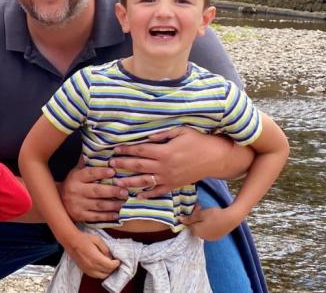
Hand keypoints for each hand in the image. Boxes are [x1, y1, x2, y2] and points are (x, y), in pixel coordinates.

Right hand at [61, 165, 127, 222]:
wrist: (58, 201)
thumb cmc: (73, 183)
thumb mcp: (77, 171)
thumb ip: (87, 162)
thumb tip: (97, 147)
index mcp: (75, 177)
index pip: (89, 173)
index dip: (101, 172)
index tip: (113, 171)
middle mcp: (75, 191)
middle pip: (96, 191)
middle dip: (112, 191)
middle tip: (125, 191)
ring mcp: (77, 205)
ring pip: (98, 205)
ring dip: (113, 204)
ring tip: (124, 202)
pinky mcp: (80, 216)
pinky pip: (96, 217)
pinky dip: (107, 216)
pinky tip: (117, 214)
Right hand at [61, 229, 119, 278]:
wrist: (71, 241)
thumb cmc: (84, 238)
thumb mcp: (98, 240)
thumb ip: (106, 249)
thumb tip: (110, 256)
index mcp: (96, 258)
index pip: (111, 266)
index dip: (116, 263)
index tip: (118, 260)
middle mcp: (92, 266)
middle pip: (108, 272)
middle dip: (113, 267)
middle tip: (115, 262)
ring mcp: (88, 269)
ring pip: (102, 276)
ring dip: (107, 271)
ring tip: (109, 265)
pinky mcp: (84, 270)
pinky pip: (95, 276)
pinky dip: (101, 273)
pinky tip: (101, 267)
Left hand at [109, 126, 229, 198]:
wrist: (215, 158)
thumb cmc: (198, 141)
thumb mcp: (181, 131)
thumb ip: (162, 134)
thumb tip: (147, 137)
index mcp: (164, 151)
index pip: (140, 150)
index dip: (127, 149)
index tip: (115, 149)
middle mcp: (164, 166)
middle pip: (138, 165)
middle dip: (123, 164)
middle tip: (110, 164)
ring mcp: (169, 177)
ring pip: (145, 181)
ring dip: (130, 181)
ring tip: (117, 182)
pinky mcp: (174, 185)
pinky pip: (158, 191)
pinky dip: (148, 194)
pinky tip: (138, 195)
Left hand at [181, 204, 242, 240]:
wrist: (232, 218)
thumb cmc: (215, 215)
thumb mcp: (201, 214)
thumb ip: (190, 218)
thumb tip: (179, 220)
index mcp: (196, 232)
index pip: (189, 224)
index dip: (192, 215)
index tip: (197, 208)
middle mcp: (202, 237)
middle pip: (195, 226)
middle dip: (197, 217)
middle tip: (201, 208)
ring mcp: (210, 238)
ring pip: (202, 229)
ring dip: (202, 221)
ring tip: (208, 213)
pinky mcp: (216, 237)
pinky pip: (209, 231)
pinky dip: (209, 225)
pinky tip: (214, 219)